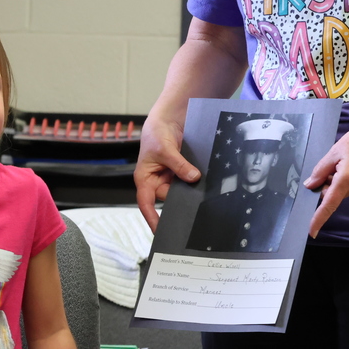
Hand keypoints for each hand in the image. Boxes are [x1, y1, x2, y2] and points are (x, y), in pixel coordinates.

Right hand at [134, 115, 200, 232]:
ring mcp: (171, 177)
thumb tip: (194, 178)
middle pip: (169, 197)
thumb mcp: (165, 150)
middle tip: (192, 201)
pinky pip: (189, 180)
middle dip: (180, 198)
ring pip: (181, 190)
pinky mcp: (182, 171)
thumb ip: (179, 165)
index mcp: (145, 179)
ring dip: (190, 188)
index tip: (160, 231)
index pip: (146, 203)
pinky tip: (204, 181)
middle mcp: (157, 181)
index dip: (152, 217)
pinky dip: (195, 180)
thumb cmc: (156, 133)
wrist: (168, 118)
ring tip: (200, 188)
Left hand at [301, 118, 348, 237]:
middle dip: (326, 184)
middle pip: (333, 194)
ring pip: (342, 189)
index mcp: (346, 179)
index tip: (311, 232)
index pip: (329, 204)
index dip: (318, 219)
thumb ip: (321, 170)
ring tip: (344, 158)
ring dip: (336, 179)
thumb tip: (311, 185)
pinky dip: (345, 178)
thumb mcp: (336, 151)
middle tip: (329, 163)